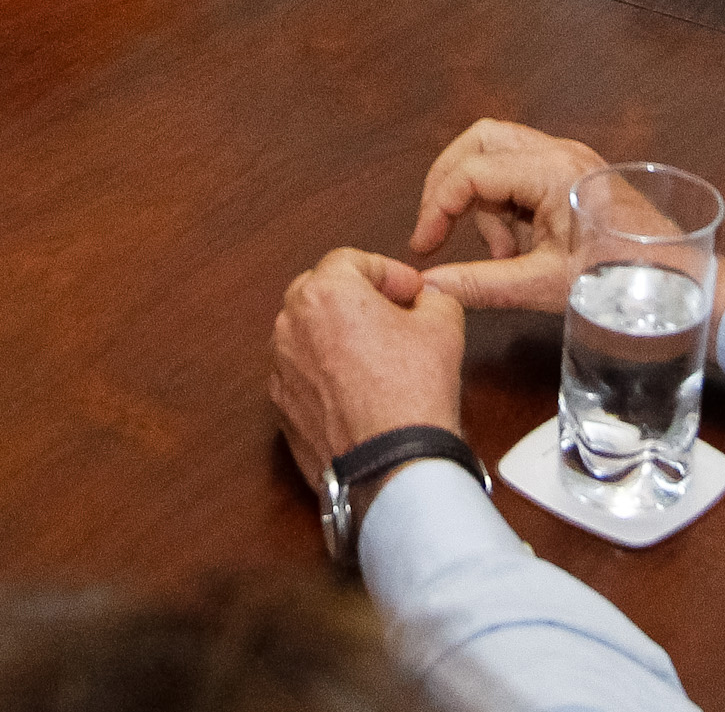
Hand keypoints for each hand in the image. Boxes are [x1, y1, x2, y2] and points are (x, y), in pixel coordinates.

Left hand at [268, 248, 464, 492]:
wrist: (391, 465)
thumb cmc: (411, 395)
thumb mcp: (444, 325)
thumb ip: (435, 298)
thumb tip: (429, 301)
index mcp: (325, 292)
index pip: (351, 259)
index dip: (388, 271)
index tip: (410, 291)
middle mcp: (291, 324)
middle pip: (320, 292)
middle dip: (355, 298)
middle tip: (391, 314)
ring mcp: (281, 369)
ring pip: (306, 335)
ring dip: (336, 335)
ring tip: (376, 355)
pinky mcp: (280, 409)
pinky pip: (302, 376)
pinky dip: (325, 375)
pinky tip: (358, 390)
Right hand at [405, 118, 607, 313]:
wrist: (675, 279)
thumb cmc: (622, 278)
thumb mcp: (544, 286)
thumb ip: (481, 283)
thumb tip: (431, 284)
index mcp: (554, 170)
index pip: (471, 171)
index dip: (437, 207)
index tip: (425, 246)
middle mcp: (559, 152)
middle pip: (479, 142)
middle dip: (450, 185)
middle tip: (438, 230)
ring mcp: (567, 158)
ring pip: (496, 154)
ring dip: (481, 198)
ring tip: (499, 252)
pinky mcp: (571, 172)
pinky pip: (519, 172)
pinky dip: (504, 204)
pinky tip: (518, 248)